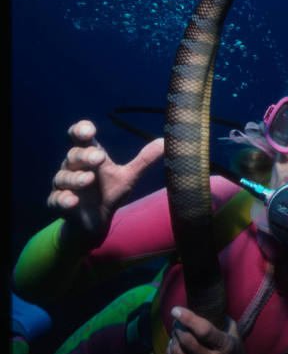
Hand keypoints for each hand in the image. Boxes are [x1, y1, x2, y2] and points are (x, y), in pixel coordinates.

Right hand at [47, 119, 163, 246]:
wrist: (96, 222)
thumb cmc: (109, 192)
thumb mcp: (128, 177)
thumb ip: (144, 160)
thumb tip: (164, 142)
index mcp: (88, 156)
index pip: (79, 137)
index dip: (81, 131)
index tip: (90, 131)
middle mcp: (73, 167)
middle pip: (73, 155)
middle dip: (85, 156)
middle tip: (99, 158)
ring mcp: (64, 185)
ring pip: (63, 177)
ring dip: (76, 178)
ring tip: (89, 180)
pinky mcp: (58, 204)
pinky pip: (56, 199)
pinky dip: (63, 199)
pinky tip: (72, 201)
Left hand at [166, 306, 251, 353]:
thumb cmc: (232, 350)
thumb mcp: (232, 332)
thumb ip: (217, 319)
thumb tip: (197, 301)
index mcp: (226, 347)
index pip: (204, 331)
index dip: (187, 318)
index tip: (175, 309)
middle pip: (186, 341)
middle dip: (178, 327)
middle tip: (177, 321)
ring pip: (177, 352)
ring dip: (173, 338)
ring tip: (176, 333)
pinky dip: (172, 351)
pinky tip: (177, 346)